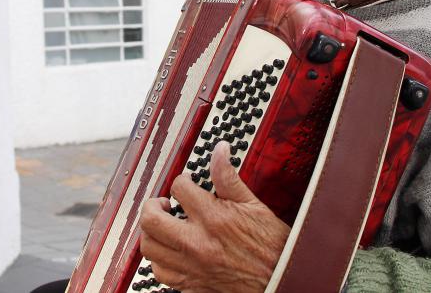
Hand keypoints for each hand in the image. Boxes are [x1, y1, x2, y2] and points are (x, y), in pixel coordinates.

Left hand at [139, 141, 289, 292]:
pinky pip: (159, 271)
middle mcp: (198, 243)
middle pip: (151, 219)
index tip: (186, 184)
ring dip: (152, 232)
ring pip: (149, 246)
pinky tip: (170, 249)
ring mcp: (191, 266)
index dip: (181, 181)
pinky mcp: (190, 284)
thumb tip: (219, 151)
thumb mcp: (253, 204)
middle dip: (152, 205)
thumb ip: (228, 178)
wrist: (281, 278)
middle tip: (163, 203)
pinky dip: (159, 259)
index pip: (178, 188)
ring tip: (165, 226)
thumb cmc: (271, 245)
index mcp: (213, 218)